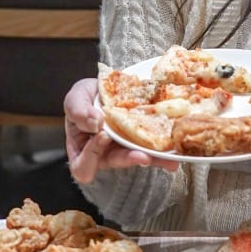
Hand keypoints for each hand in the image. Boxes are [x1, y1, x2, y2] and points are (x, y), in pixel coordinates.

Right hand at [63, 77, 177, 182]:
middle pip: (115, 164)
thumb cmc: (85, 97)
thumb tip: (94, 122)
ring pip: (137, 158)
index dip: (92, 155)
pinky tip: (175, 150)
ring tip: (169, 159)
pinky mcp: (140, 142)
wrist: (106, 86)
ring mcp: (123, 149)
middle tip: (143, 155)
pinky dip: (163, 150)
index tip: (103, 136)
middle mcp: (103, 154)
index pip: (82, 165)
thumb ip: (78, 110)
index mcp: (82, 150)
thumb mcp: (76, 98)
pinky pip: (151, 149)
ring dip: (153, 159)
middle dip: (130, 159)